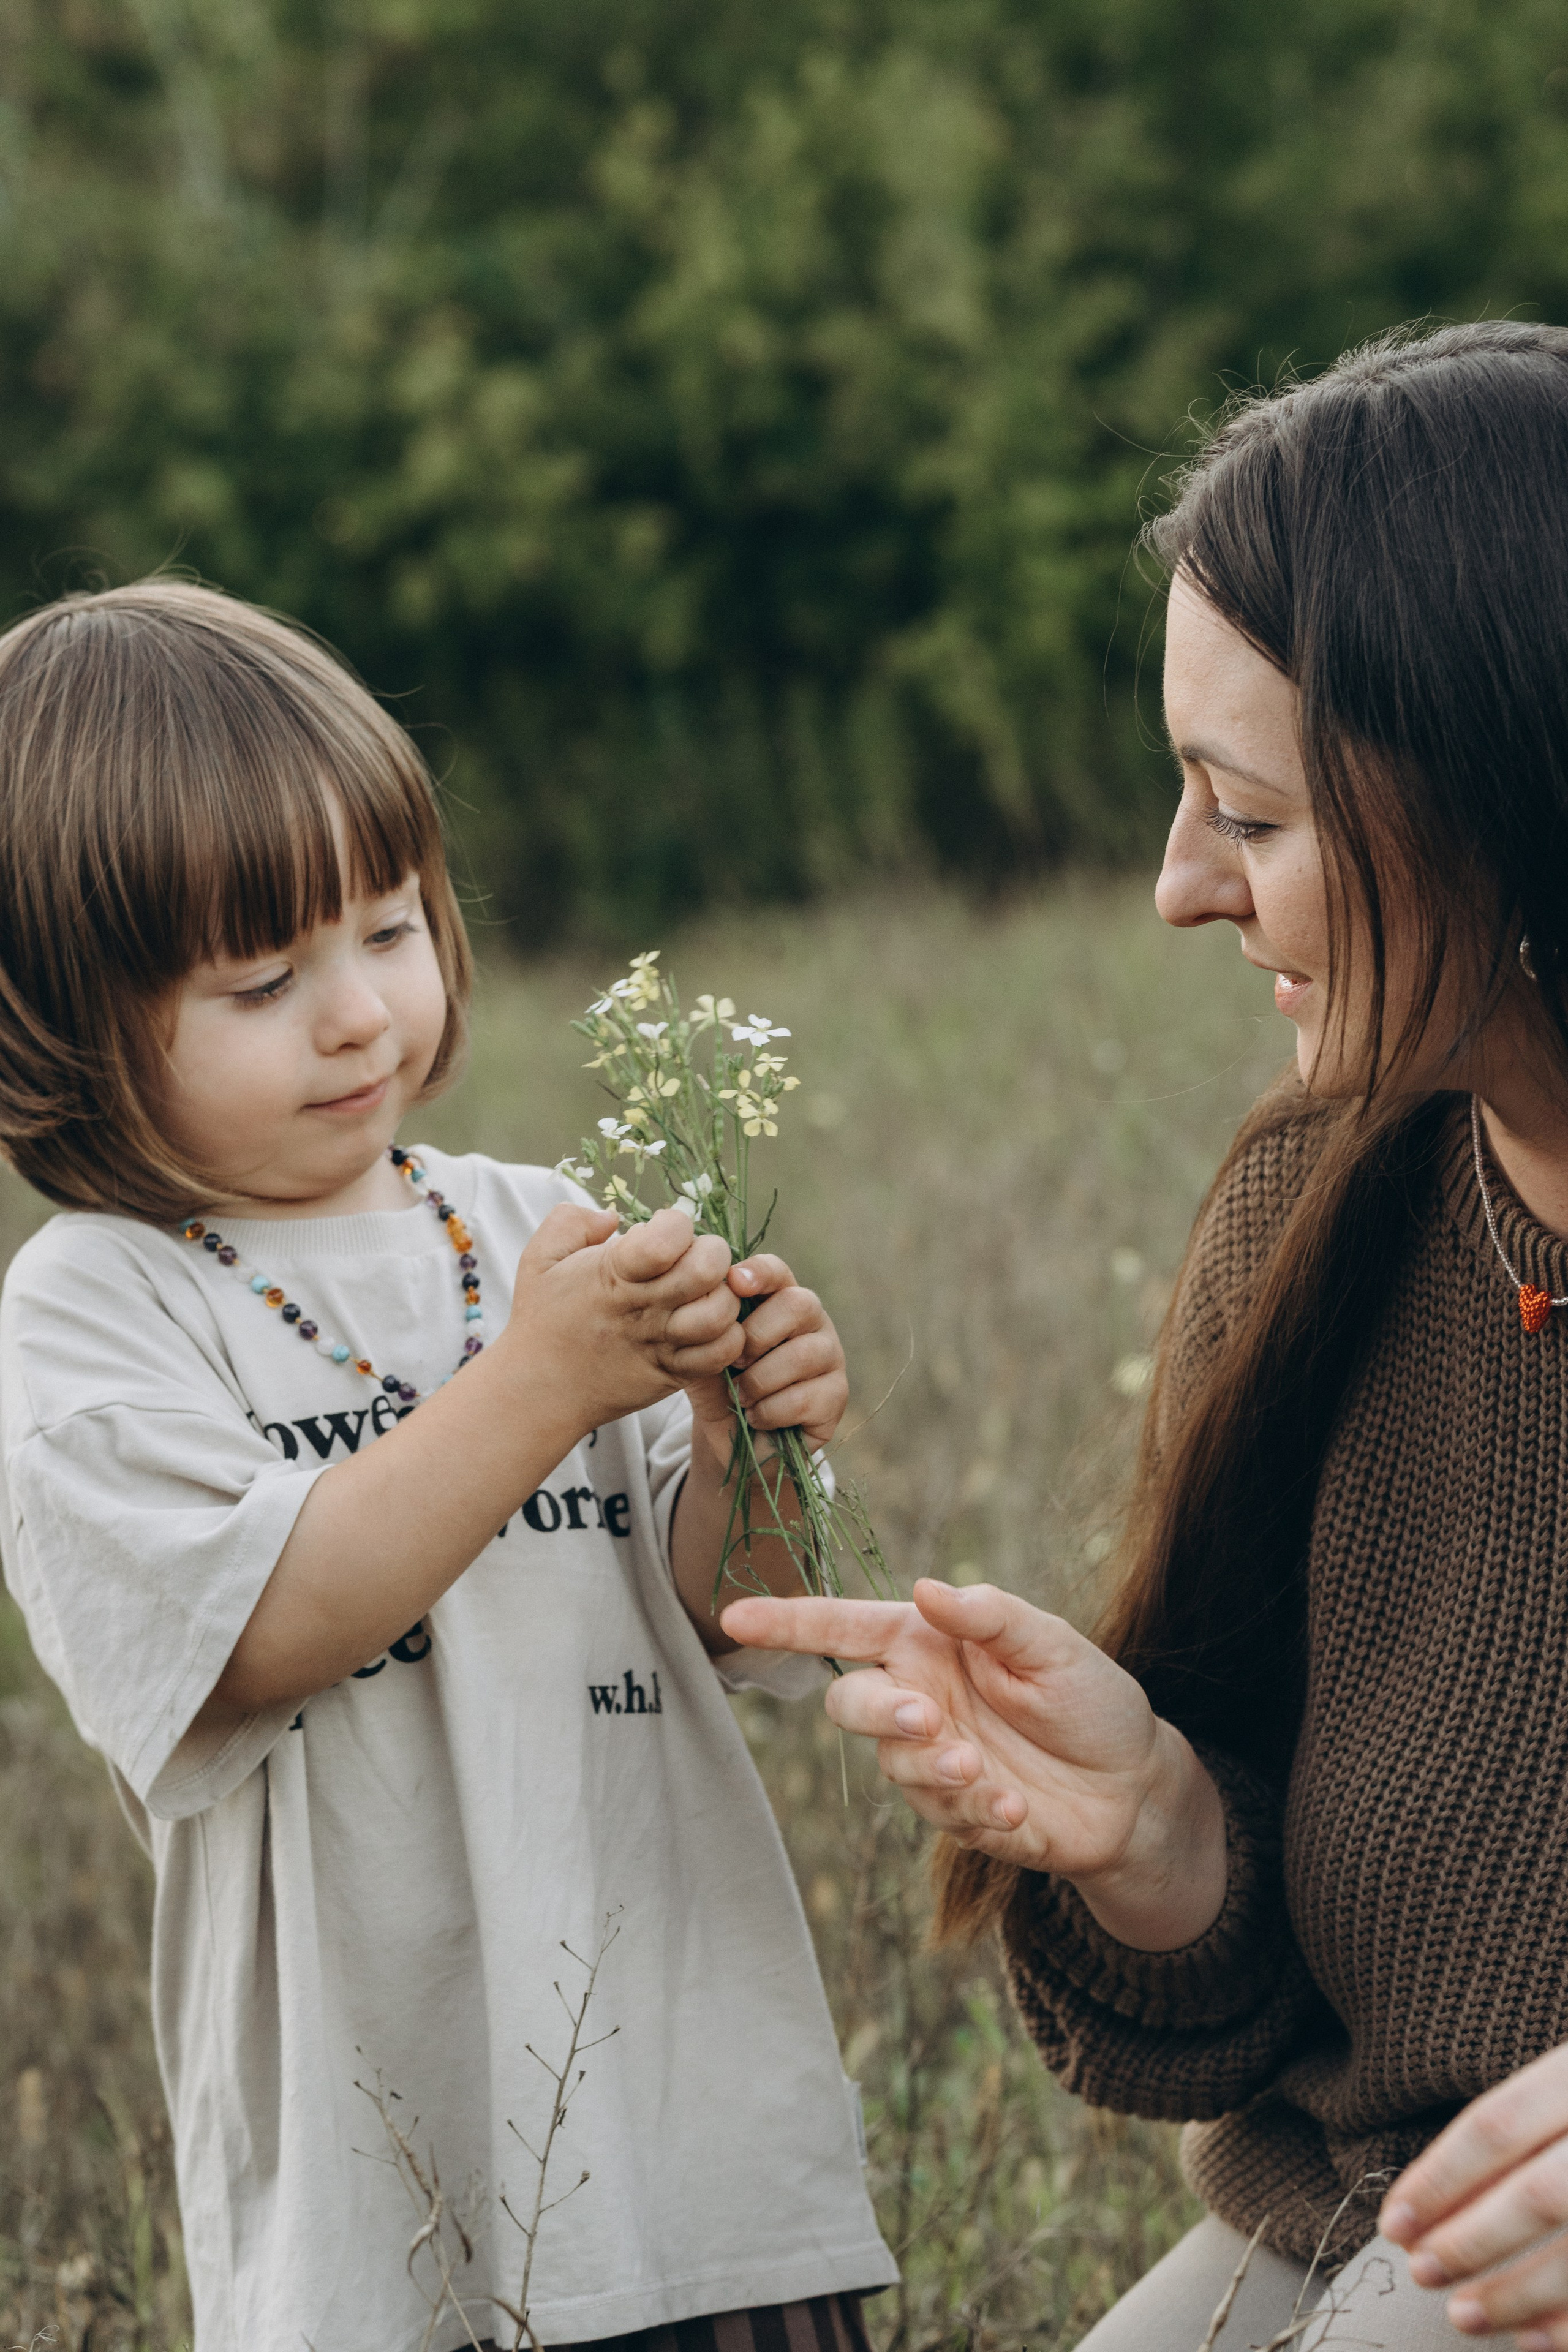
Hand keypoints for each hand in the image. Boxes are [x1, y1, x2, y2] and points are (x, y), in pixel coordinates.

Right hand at [505, 1203, 743, 1433]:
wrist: (538, 1390)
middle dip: (712, 1254)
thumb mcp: (540, 1258)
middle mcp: (642, 1308)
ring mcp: (661, 1344)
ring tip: (704, 1295)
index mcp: (614, 1273)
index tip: (662, 1231)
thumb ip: (571, 1221)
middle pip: (707, 1269)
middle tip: (694, 1260)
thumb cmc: (542, 1319)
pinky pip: (721, 1354)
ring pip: (720, 1312)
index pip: (670, 1236)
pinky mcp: (673, 1373)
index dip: (676, 1224)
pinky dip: (727, 1337)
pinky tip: (710, 1327)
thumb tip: (614, 1217)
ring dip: (723, 1296)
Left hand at [684, 1253, 847, 1469]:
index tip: (733, 1282)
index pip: (777, 1272)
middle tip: (733, 1363)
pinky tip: (757, 1418)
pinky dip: (768, 1413)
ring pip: (801, 1355)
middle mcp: (813, 1322)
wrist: (736, 1445)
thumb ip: (700, 1334)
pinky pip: (803, 1398)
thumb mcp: (700, 1361)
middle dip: (756, 1336)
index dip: (759, 1272)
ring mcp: (831, 1357)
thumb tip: (697, 1305)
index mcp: (778, 1301)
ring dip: (758, 1382)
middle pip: (798, 1304)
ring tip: (741, 1398)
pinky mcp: (836, 1396)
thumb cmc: (722, 1391)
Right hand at [719, 1578, 1226, 1950]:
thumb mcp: (1053, 1645)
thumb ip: (990, 1616)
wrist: (1136, 1790)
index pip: (843, 1627)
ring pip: (889, 1764)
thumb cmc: (1093, 1699)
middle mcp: (919, 1697)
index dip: (786, 1623)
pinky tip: (1017, 1807)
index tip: (734, 1616)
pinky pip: (937, 1813)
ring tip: (988, 1772)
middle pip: (850, 1702)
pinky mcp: (954, 1813)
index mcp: (929, 1643)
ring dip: (931, 1768)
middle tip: (927, 1719)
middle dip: (877, 1712)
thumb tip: (925, 1588)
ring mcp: (931, 1758)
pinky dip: (974, 1809)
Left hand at [1381, 2045, 1567, 2344]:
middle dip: (1471, 2241)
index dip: (1440, 2177)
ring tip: (1465, 2314)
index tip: (1394, 2221)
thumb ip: (1524, 2128)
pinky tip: (1533, 2339)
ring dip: (1518, 2294)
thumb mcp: (1565, 2080)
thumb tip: (1432, 2201)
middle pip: (1538, 2195)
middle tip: (1422, 2273)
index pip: (1498, 2124)